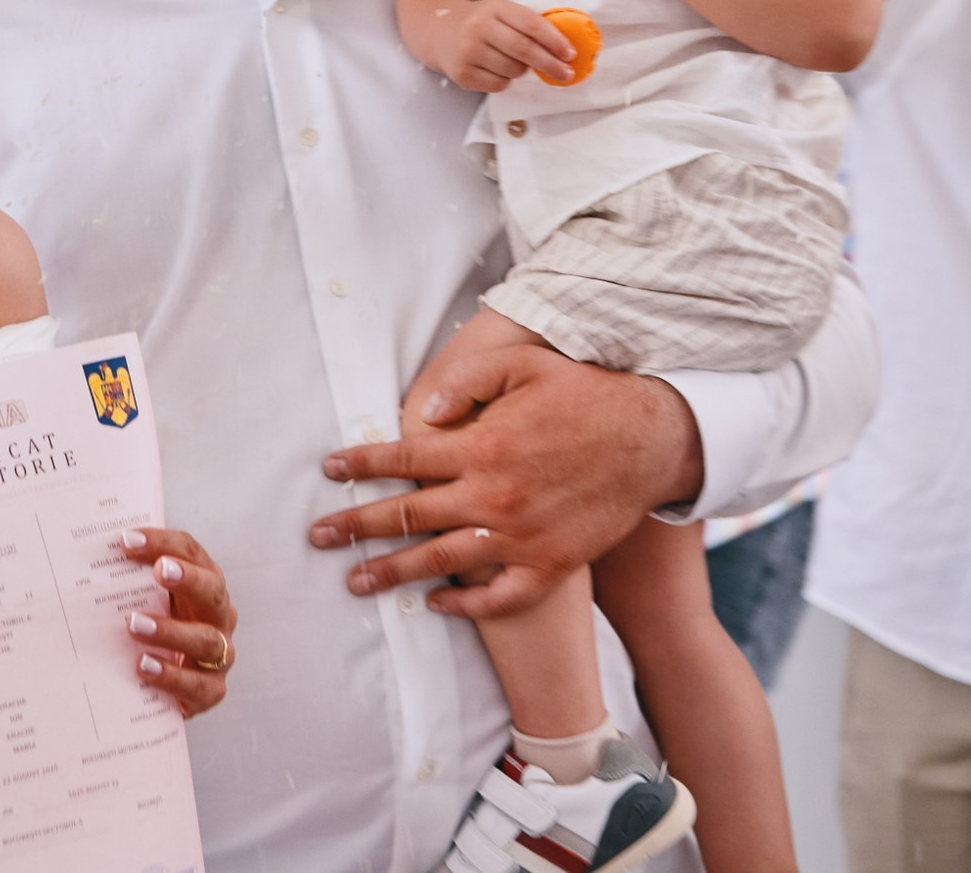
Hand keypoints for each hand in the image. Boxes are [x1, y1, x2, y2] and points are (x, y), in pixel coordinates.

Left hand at [116, 527, 234, 718]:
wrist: (172, 684)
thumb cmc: (157, 626)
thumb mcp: (148, 597)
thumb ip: (129, 577)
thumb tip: (84, 553)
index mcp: (205, 581)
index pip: (190, 552)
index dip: (163, 542)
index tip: (128, 539)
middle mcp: (218, 615)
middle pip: (213, 591)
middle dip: (188, 579)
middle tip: (159, 570)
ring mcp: (220, 653)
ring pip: (206, 640)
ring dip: (170, 631)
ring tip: (134, 624)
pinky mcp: (212, 690)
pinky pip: (198, 686)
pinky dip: (172, 676)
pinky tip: (144, 666)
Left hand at [307, 344, 702, 617]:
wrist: (653, 439)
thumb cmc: (583, 395)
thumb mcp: (523, 364)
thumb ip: (465, 383)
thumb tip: (419, 415)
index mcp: (481, 446)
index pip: (402, 458)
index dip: (360, 463)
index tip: (329, 469)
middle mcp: (494, 496)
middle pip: (408, 516)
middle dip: (355, 526)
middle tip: (317, 537)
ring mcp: (522, 536)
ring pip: (441, 560)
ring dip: (393, 573)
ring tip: (354, 582)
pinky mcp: (552, 564)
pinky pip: (501, 596)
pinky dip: (466, 605)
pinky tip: (436, 605)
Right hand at [441, 0, 576, 92]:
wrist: (439, 30)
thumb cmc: (481, 22)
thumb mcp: (501, 12)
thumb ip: (528, 24)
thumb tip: (563, 50)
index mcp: (494, 8)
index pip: (531, 25)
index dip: (555, 41)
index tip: (570, 54)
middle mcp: (478, 28)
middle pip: (524, 50)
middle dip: (550, 64)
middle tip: (565, 73)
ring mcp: (468, 52)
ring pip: (513, 70)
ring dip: (522, 70)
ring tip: (513, 62)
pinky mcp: (462, 74)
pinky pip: (498, 85)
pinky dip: (504, 80)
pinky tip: (495, 69)